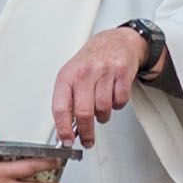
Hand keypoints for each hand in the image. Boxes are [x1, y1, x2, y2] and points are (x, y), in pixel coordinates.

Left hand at [49, 26, 150, 147]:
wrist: (115, 42)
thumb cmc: (90, 62)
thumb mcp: (71, 77)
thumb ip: (67, 102)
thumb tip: (65, 130)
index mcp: (67, 76)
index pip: (60, 107)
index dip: (63, 128)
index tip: (66, 140)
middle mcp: (85, 73)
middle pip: (83, 112)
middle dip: (86, 132)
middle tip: (87, 139)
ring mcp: (104, 72)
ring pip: (103, 109)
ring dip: (103, 116)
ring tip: (101, 109)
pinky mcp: (122, 74)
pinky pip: (120, 102)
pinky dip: (117, 105)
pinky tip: (113, 96)